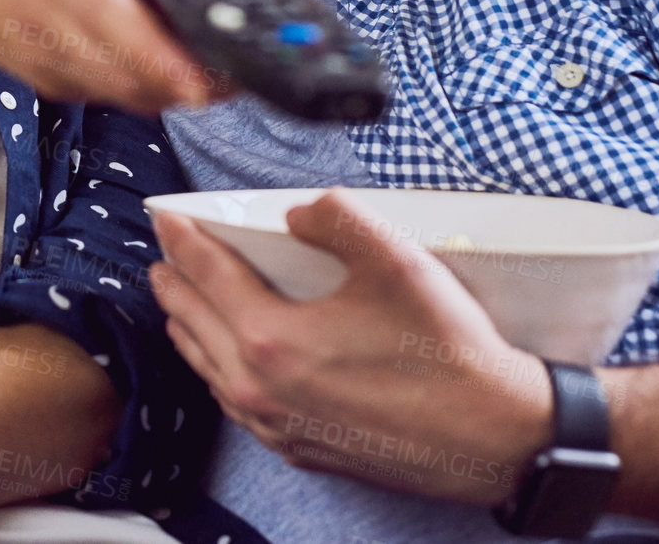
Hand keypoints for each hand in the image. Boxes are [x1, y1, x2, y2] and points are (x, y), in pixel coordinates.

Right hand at [0, 0, 230, 112]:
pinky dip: (142, 88)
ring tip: (214, 73)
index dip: (173, 59)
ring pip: (124, 93)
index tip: (217, 70)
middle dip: (191, 81)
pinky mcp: (48, 79)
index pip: (121, 25)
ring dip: (172, 89)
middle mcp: (48, 20)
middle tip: (234, 73)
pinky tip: (167, 67)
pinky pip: (107, 96)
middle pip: (131, 74)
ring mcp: (46, 57)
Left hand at [150, 188, 552, 505]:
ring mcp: (277, 426)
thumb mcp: (397, 260)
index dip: (182, 238)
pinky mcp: (299, 449)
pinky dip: (217, 370)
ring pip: (208, 367)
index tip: (165, 218)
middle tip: (165, 254)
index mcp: (270, 338)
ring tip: (181, 300)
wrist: (493, 438)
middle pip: (193, 322)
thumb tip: (297, 210)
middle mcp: (260, 388)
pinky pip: (235, 403)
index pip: (206, 273)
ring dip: (188, 326)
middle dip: (174, 282)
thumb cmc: (448, 353)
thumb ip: (337, 216)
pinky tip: (227, 360)